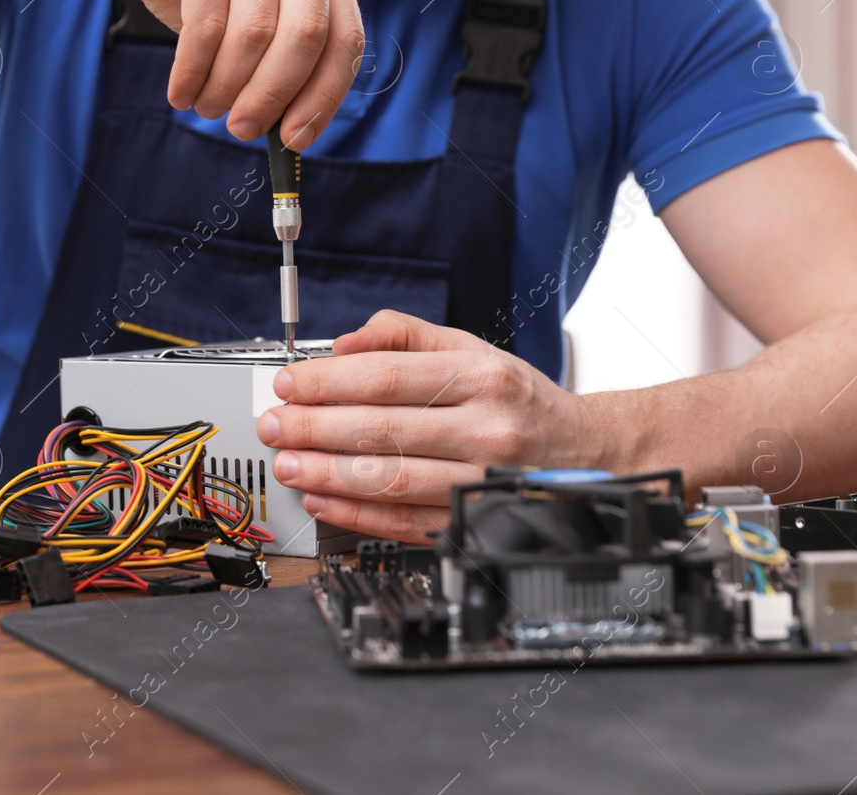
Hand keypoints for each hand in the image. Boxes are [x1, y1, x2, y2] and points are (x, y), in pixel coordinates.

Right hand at [72, 0, 363, 149]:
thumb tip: (281, 123)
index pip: (346, 36)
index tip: (295, 139)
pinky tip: (179, 90)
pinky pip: (206, 23)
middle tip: (242, 129)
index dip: (324, 96)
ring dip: (226, 87)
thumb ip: (270, 47)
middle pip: (307, 36)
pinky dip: (192, 70)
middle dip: (274, 96)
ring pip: (255, 34)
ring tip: (203, 106)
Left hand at [255, 311, 597, 542]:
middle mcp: (486, 430)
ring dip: (327, 474)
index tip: (287, 384)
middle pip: (380, 430)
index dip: (325, 382)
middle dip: (313, 429)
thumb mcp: (469, 347)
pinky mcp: (476, 522)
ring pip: (390, 480)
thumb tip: (341, 345)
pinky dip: (357, 515)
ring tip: (288, 464)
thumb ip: (401, 334)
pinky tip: (324, 500)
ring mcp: (482, 482)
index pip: (384, 377)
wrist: (583, 451)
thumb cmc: (514, 398)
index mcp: (480, 378)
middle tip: (273, 427)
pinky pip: (405, 522)